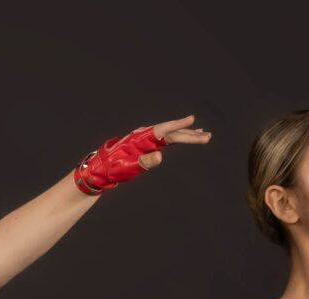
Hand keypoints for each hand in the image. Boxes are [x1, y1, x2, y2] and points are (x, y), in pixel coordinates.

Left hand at [72, 114, 210, 194]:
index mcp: (142, 138)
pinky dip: (180, 137)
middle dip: (190, 134)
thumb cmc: (112, 168)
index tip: (192, 120)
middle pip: (172, 133)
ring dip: (188, 135)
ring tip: (205, 135)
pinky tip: (190, 136)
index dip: (178, 125)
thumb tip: (160, 156)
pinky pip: (168, 139)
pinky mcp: (149, 145)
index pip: (164, 130)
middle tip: (207, 136)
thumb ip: (144, 161)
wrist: (100, 169)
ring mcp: (148, 140)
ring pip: (172, 135)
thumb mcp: (127, 167)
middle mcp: (146, 136)